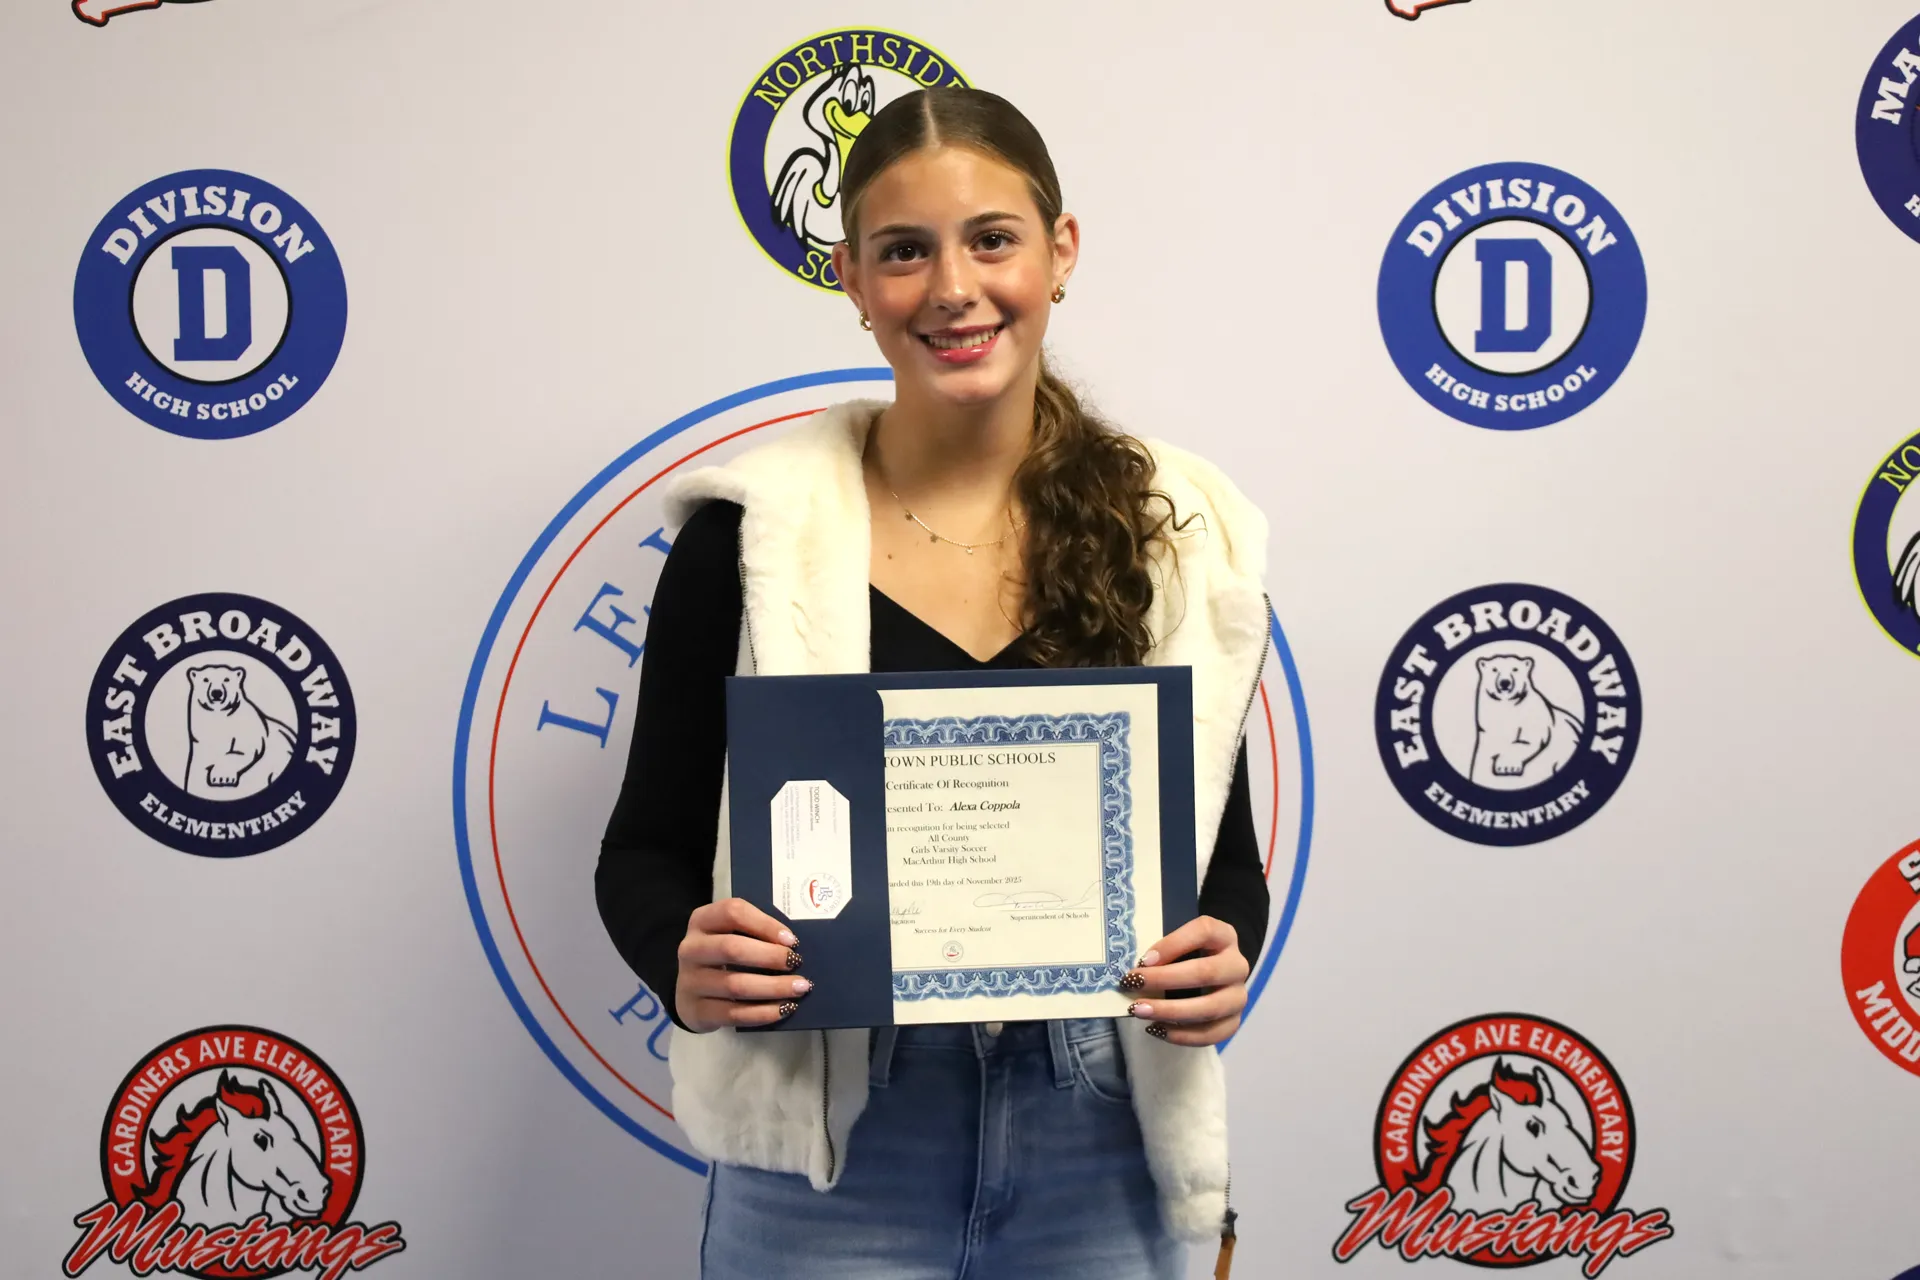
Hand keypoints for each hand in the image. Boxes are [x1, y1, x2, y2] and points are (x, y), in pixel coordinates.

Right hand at [675, 898, 810, 1033]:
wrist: (690, 993)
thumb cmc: (720, 957)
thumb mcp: (729, 934)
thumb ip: (755, 933)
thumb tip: (792, 945)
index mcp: (702, 921)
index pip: (732, 913)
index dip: (764, 924)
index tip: (791, 939)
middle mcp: (691, 949)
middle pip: (732, 948)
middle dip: (770, 956)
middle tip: (797, 963)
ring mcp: (690, 981)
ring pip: (735, 985)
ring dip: (773, 987)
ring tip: (799, 987)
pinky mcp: (696, 1011)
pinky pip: (734, 1013)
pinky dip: (763, 1012)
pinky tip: (784, 1009)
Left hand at [1119, 915, 1247, 1046]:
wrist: (1210, 977)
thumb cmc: (1184, 957)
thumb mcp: (1176, 945)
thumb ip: (1160, 953)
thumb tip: (1132, 975)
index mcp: (1224, 936)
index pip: (1204, 931)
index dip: (1173, 944)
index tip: (1143, 960)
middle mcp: (1237, 965)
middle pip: (1206, 972)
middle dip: (1165, 980)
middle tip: (1133, 985)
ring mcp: (1239, 995)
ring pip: (1210, 1007)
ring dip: (1171, 1011)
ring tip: (1140, 1011)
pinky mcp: (1233, 1021)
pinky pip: (1212, 1033)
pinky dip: (1182, 1035)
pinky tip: (1157, 1029)